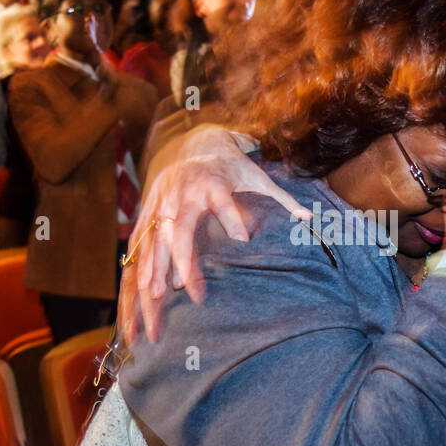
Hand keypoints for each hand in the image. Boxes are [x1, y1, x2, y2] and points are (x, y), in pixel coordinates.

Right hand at [119, 125, 311, 343]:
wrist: (197, 143)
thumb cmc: (231, 167)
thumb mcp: (258, 177)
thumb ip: (282, 198)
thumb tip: (309, 218)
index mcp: (212, 182)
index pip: (222, 203)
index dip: (232, 219)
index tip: (243, 241)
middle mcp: (183, 194)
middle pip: (178, 229)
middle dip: (179, 260)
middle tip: (183, 290)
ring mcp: (161, 203)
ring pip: (152, 241)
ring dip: (151, 272)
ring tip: (154, 301)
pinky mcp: (147, 212)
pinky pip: (138, 245)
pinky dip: (136, 269)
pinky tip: (137, 295)